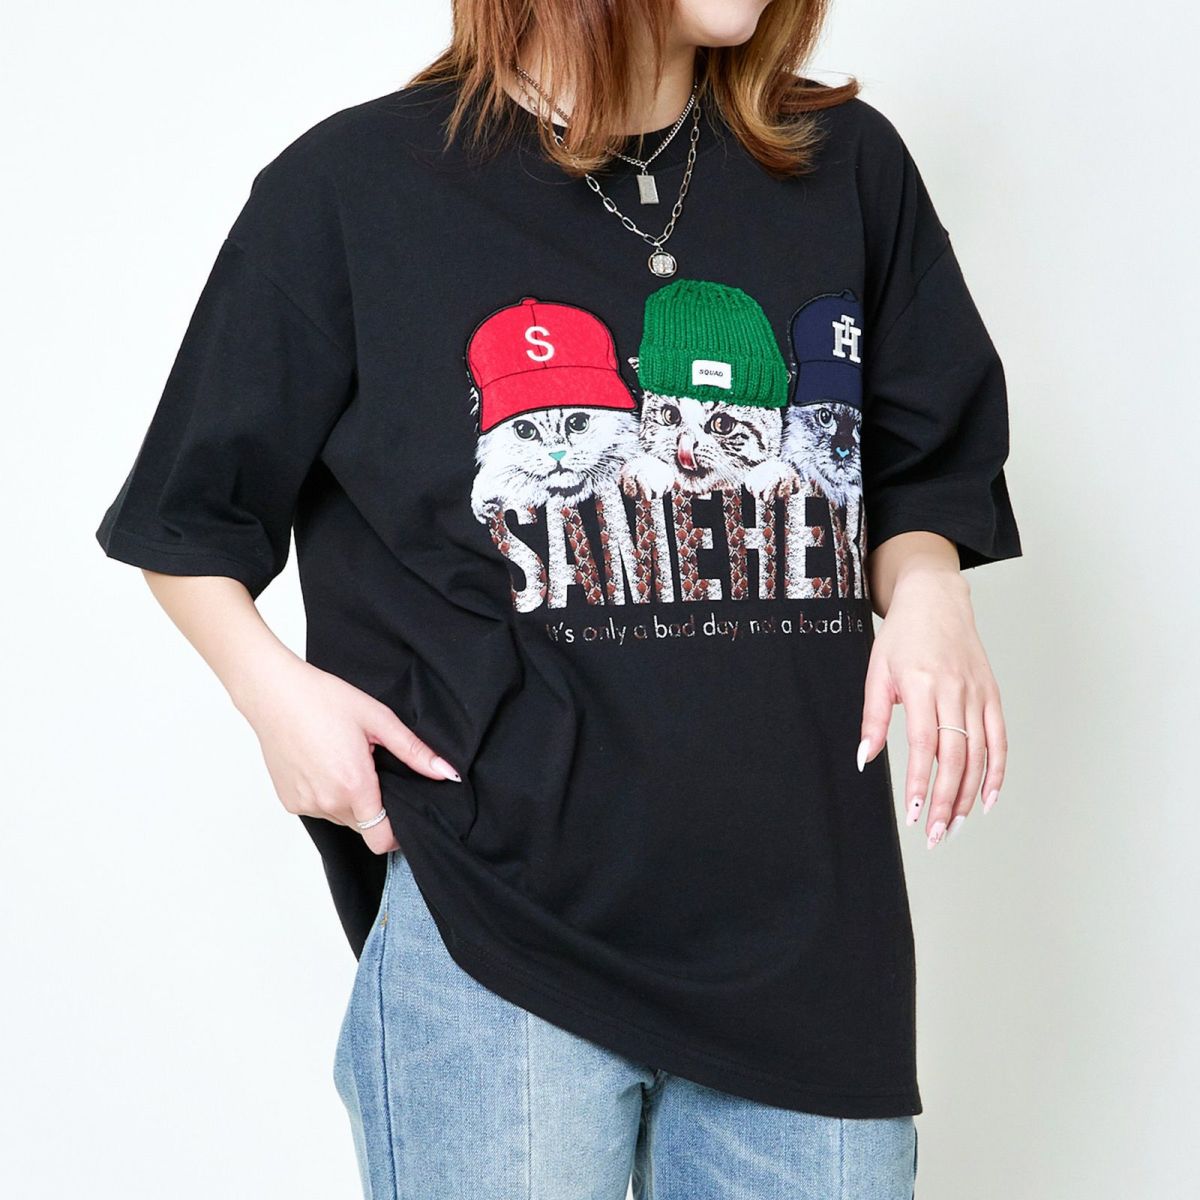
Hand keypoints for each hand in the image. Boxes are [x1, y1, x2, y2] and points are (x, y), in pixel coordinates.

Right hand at [235, 657, 460, 854]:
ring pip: (342, 818)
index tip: (402, 814)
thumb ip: (414, 752)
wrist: (274, 692)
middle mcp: (328, 802)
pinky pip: (319, 809)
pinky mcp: (289, 801)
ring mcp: (305, 804)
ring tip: (345, 761)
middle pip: (364, 826)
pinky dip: (328, 795)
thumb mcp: (378, 719)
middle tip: (372, 769)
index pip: (381, 838)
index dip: (397, 833)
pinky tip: (325, 764)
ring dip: (351, 800)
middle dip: (376, 806)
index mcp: (354, 786)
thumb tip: (447, 773)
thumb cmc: (323, 699)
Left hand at [857, 558, 1006, 848]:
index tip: (915, 813)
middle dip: (946, 800)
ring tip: (954, 825)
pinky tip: (986, 799)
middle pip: (956, 756)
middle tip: (935, 833)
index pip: (924, 744)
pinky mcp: (992, 695)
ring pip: (979, 753)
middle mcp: (953, 690)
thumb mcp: (877, 671)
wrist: (936, 600)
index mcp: (921, 684)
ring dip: (968, 794)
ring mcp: (977, 693)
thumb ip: (873, 717)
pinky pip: (999, 739)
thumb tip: (864, 759)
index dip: (922, 782)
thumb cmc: (903, 636)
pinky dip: (997, 771)